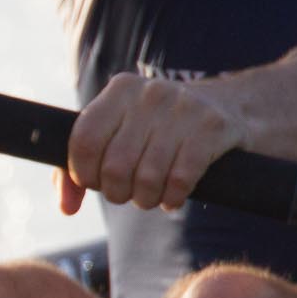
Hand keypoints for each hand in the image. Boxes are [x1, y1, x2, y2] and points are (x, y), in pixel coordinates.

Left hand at [64, 73, 246, 213]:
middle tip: (126, 194)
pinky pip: (181, 179)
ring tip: (149, 197)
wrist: (230, 107)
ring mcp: (183, 108)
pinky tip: (172, 198)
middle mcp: (149, 94)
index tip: (94, 183)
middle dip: (116, 192)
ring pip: (148, 176)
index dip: (83, 173)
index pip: (83, 140)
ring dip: (145, 199)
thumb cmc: (159, 128)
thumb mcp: (120, 132)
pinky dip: (172, 197)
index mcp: (120, 90)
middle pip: (115, 165)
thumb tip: (66, 207)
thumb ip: (81, 165)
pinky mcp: (213, 128)